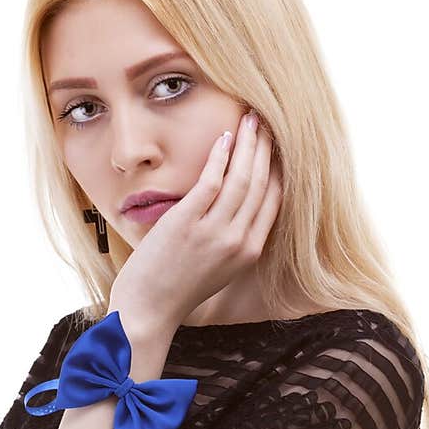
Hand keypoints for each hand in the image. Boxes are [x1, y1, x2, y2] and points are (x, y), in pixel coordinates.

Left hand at [110, 111, 282, 331]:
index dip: (279, 168)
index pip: (274, 200)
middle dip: (266, 148)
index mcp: (249, 252)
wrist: (149, 307)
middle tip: (266, 122)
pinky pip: (211, 180)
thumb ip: (233, 238)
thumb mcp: (219, 267)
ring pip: (241, 178)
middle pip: (261, 183)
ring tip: (249, 120)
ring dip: (248, 144)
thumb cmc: (178, 287)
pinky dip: (220, 155)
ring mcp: (213, 232)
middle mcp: (238, 241)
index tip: (278, 145)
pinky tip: (224, 137)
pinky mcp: (187, 222)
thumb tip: (239, 204)